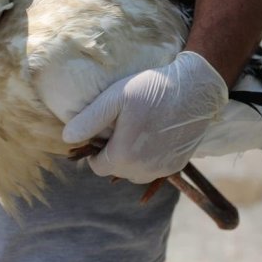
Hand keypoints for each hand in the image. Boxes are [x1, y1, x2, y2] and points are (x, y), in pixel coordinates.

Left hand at [62, 51, 228, 182]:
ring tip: (136, 131)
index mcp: (124, 157)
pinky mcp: (177, 166)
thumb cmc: (152, 90)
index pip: (97, 167)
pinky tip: (153, 135)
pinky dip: (149, 157)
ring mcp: (162, 170)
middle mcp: (143, 170)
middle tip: (120, 127)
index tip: (103, 131)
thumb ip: (89, 120)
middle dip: (113, 153)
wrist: (195, 89)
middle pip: (116, 170)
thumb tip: (67, 137)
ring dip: (131, 158)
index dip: (96, 150)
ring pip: (135, 172)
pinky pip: (154, 169)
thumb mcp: (115, 98)